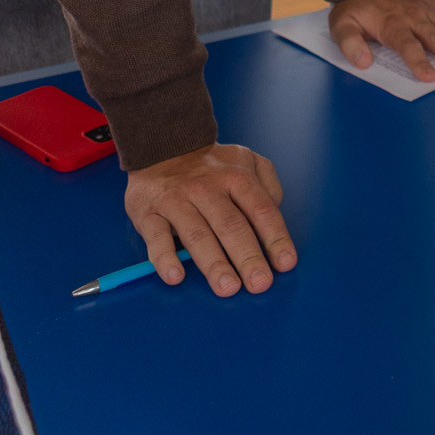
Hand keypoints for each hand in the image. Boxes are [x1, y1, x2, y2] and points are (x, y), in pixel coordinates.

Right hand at [124, 144, 293, 296]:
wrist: (162, 148)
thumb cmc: (212, 166)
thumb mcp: (247, 160)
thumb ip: (267, 183)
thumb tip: (276, 212)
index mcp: (237, 178)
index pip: (261, 210)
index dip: (275, 237)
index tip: (285, 264)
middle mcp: (207, 188)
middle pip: (231, 225)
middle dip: (247, 257)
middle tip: (259, 283)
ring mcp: (177, 201)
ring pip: (197, 234)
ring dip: (213, 263)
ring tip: (227, 287)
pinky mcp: (148, 214)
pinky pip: (156, 238)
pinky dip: (165, 258)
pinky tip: (176, 276)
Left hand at [329, 0, 434, 81]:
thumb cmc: (355, 9)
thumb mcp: (341, 26)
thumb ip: (350, 44)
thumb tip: (363, 62)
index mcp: (392, 26)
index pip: (408, 47)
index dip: (419, 62)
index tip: (430, 77)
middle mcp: (413, 17)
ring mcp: (425, 9)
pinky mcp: (431, 4)